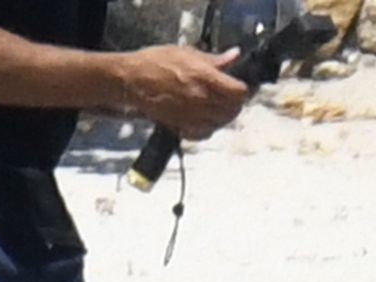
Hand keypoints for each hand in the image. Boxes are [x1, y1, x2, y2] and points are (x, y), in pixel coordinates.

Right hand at [122, 45, 248, 139]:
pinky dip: (208, 128)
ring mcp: (193, 115)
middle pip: (233, 109)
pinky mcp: (183, 126)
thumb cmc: (155, 63)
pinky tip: (204, 119)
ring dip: (223, 116)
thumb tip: (234, 56)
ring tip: (217, 106)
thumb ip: (214, 60)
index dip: (243, 89)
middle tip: (230, 97)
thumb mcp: (187, 53)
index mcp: (205, 77)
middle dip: (235, 103)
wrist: (132, 80)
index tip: (242, 86)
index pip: (239, 92)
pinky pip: (205, 134)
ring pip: (221, 123)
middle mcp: (201, 99)